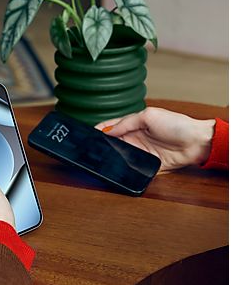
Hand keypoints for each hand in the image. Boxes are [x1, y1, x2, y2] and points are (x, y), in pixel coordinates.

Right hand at [95, 107, 214, 170]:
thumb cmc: (177, 125)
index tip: (88, 135)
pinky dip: (123, 169)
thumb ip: (126, 122)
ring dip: (111, 158)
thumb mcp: (148, 116)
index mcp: (132, 124)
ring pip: (118, 157)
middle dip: (101, 146)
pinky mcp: (145, 166)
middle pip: (110, 143)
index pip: (109, 127)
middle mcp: (133, 139)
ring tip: (101, 158)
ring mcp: (138, 153)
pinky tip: (116, 168)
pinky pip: (130, 169)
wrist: (196, 143)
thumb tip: (107, 130)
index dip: (98, 130)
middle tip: (91, 149)